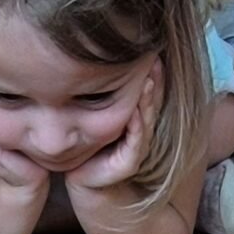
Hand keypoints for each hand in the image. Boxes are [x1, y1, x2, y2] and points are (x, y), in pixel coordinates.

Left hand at [66, 66, 158, 193]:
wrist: (78, 179)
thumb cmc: (84, 145)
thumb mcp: (91, 115)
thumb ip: (99, 95)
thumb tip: (93, 60)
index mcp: (134, 119)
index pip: (145, 94)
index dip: (151, 75)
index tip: (151, 54)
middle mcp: (139, 132)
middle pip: (150, 104)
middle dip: (154, 83)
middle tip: (155, 61)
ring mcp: (136, 149)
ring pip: (145, 121)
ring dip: (148, 102)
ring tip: (148, 82)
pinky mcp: (127, 165)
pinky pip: (135, 143)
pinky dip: (137, 127)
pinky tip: (135, 113)